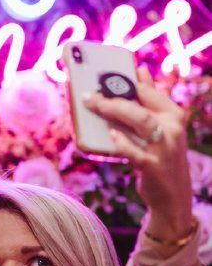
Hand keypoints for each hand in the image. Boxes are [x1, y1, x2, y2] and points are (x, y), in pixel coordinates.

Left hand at [83, 67, 192, 240]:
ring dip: (115, 113)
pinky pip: (135, 152)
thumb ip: (150, 100)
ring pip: (140, 122)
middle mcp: (173, 129)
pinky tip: (111, 135)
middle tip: (90, 95)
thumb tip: (140, 70)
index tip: (102, 78)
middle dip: (114, 99)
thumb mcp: (162, 127)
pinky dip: (122, 142)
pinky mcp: (154, 167)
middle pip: (141, 107)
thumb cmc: (162, 155)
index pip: (149, 92)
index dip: (125, 83)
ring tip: (95, 106)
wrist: (173, 196)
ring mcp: (164, 148)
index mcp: (174, 115)